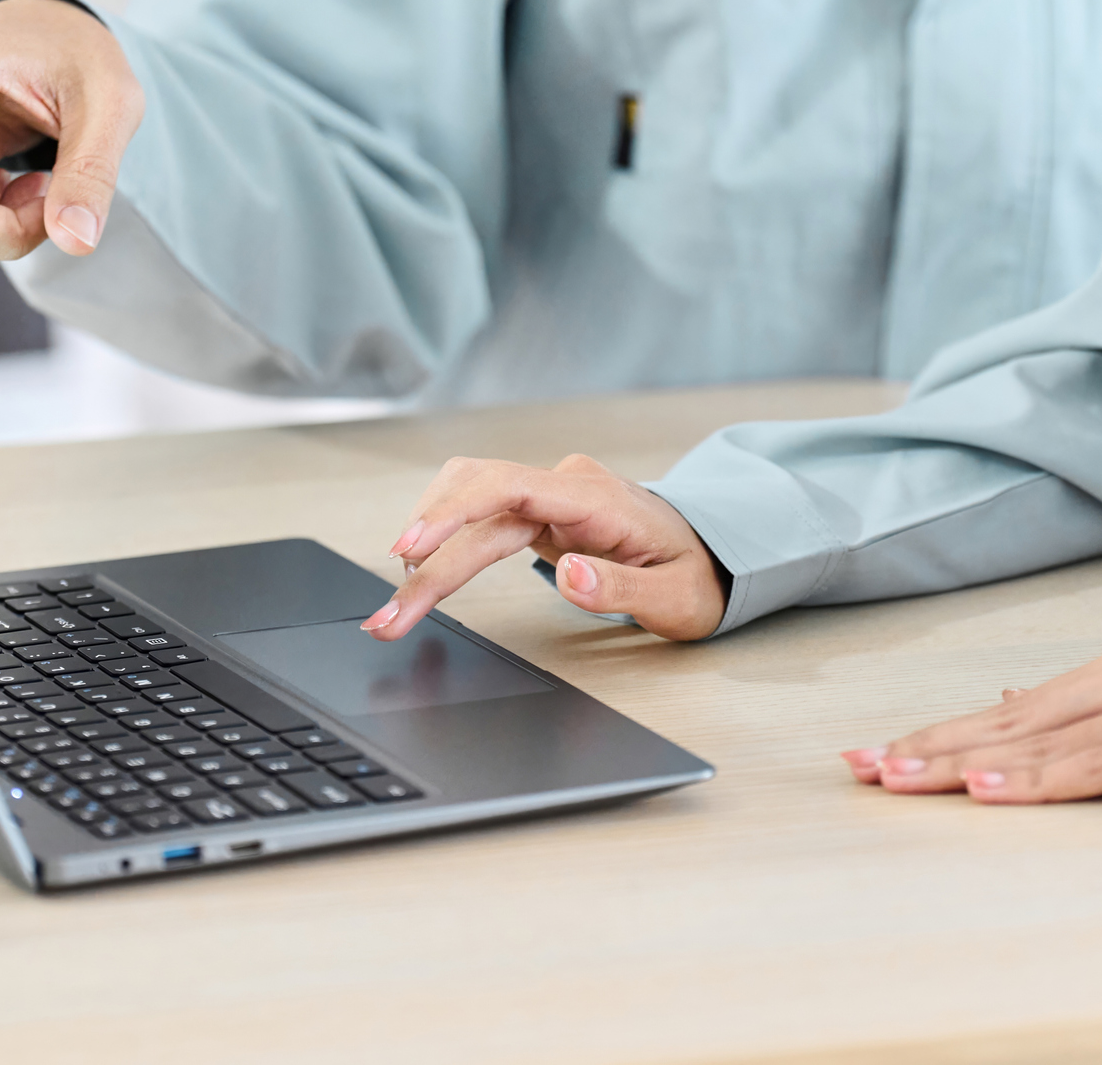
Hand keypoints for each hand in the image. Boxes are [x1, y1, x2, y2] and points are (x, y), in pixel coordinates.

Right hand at [360, 454, 727, 642]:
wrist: (712, 556)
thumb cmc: (694, 576)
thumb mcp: (672, 598)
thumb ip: (618, 587)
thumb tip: (566, 574)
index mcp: (595, 498)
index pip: (507, 488)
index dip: (452, 515)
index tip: (411, 550)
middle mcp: (564, 484)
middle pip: (474, 501)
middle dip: (424, 556)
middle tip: (389, 617)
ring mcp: (549, 494)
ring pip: (466, 498)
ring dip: (426, 542)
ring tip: (399, 602)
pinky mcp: (537, 510)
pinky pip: (478, 512)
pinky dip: (444, 538)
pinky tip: (424, 571)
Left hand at [841, 642, 1101, 803]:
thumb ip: (1081, 702)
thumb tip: (1008, 701)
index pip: (1006, 713)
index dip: (941, 735)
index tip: (881, 753)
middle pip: (1002, 726)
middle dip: (926, 749)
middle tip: (862, 767)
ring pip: (1029, 745)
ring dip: (956, 765)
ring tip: (897, 779)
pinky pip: (1084, 769)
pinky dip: (1027, 779)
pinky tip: (979, 788)